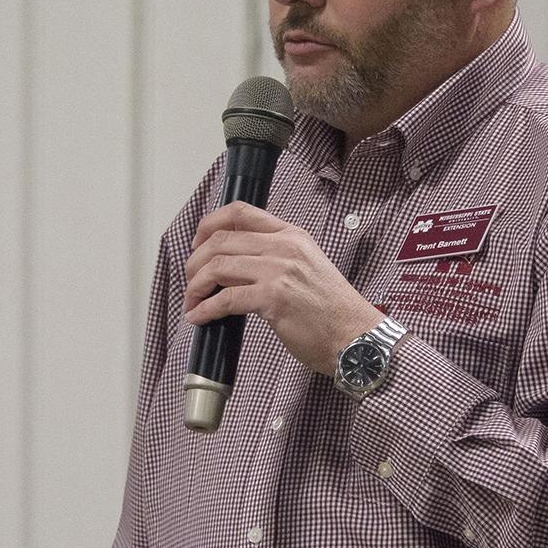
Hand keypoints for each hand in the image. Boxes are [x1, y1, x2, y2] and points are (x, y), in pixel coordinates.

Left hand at [184, 203, 384, 375]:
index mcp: (291, 234)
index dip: (209, 224)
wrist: (355, 335)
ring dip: (196, 285)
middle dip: (195, 262)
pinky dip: (205, 309)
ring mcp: (279, 270)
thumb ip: (276, 258)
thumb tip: (236, 265)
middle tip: (191, 280)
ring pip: (217, 266)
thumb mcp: (307, 266)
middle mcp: (284, 246)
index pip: (240, 212)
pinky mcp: (274, 298)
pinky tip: (199, 317)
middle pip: (221, 240)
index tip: (198, 243)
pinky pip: (225, 299)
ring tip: (193, 300)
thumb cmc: (332, 310)